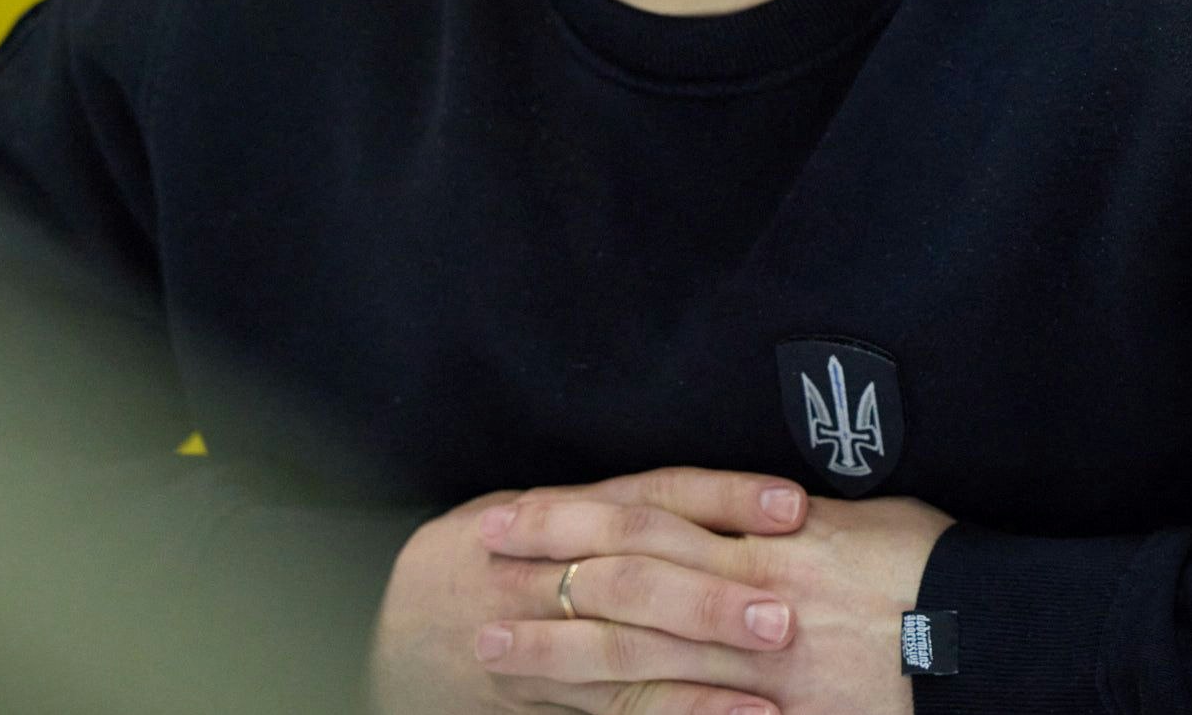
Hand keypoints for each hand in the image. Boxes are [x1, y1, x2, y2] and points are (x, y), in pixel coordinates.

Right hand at [369, 468, 809, 714]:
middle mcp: (542, 572)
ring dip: (706, 656)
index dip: (720, 498)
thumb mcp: (527, 514)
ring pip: (628, 646)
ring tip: (777, 653)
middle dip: (713, 589)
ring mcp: (539, 641)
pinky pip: (621, 708)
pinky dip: (686, 711)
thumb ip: (606, 508)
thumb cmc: (484, 563)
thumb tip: (713, 499)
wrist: (401, 633)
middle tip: (788, 604)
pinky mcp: (544, 697)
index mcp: (551, 513)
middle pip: (636, 574)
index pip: (647, 498)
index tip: (791, 505)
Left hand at [476, 490, 956, 714]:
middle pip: (622, 578)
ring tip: (495, 649)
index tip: (511, 515)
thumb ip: (790, 519)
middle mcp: (747, 590)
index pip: (641, 515)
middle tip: (479, 575)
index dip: (569, 516)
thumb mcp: (857, 518)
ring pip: (637, 653)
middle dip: (546, 575)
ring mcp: (759, 663)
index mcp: (761, 534)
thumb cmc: (934, 563)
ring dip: (559, 652)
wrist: (996, 628)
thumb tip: (752, 507)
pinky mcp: (780, 714)